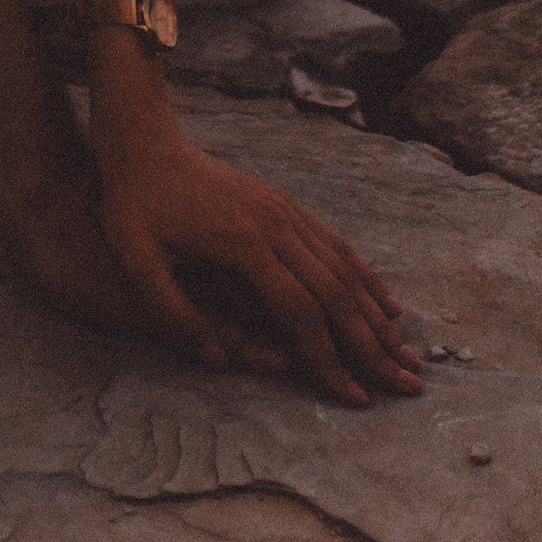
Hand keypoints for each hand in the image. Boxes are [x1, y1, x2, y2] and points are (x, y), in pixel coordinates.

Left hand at [87, 100, 422, 405]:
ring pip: (344, 269)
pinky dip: (365, 278)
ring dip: (377, 315)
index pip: (300, 313)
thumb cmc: (133, 205)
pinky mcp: (284, 205)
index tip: (356, 398)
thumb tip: (217, 361)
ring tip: (406, 353)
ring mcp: (284, 212)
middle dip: (373, 346)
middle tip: (407, 385)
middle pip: (336, 295)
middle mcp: (276, 226)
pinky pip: (335, 246)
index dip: (329, 359)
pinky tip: (384, 302)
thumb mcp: (135, 260)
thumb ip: (172, 313)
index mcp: (243, 243)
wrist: (144, 143)